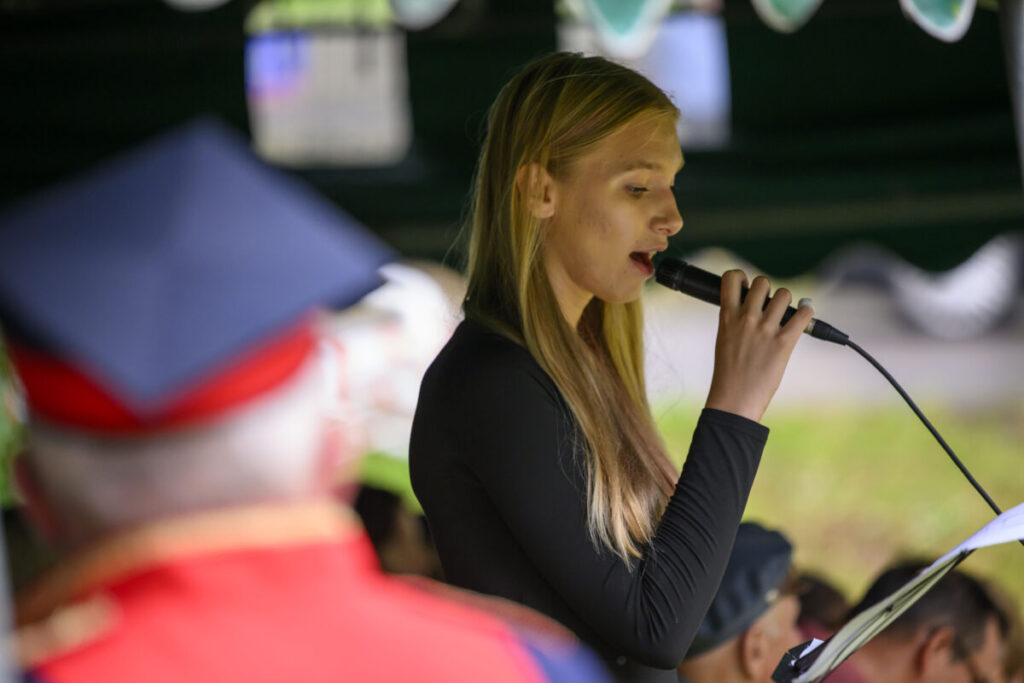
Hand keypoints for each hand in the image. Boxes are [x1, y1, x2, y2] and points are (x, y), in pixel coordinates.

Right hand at [704, 270, 813, 421]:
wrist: (734, 400)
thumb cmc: (728, 374)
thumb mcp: (723, 340)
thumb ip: (734, 321)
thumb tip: (752, 307)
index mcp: (726, 317)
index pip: (732, 278)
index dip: (741, 278)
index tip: (746, 288)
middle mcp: (746, 319)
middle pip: (763, 282)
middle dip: (768, 291)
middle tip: (769, 306)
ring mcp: (765, 330)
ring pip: (784, 294)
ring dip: (787, 301)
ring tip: (785, 314)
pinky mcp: (784, 343)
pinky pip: (803, 314)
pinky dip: (807, 312)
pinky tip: (804, 317)